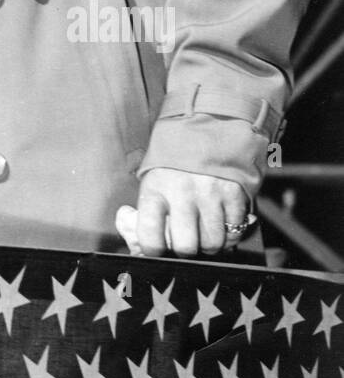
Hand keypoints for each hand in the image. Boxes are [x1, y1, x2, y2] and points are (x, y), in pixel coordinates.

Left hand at [116, 168, 251, 257]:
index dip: (152, 251)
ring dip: (209, 244)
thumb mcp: (153, 179)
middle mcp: (182, 192)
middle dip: (185, 251)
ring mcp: (210, 193)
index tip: (157, 250)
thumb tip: (143, 246)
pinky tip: (221, 222)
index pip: (150, 236)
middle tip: (185, 242)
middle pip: (185, 247)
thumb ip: (148, 211)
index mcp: (156, 188)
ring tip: (204, 231)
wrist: (205, 126)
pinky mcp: (234, 193)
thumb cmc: (174, 162)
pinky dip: (230, 234)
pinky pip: (235, 230)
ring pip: (213, 243)